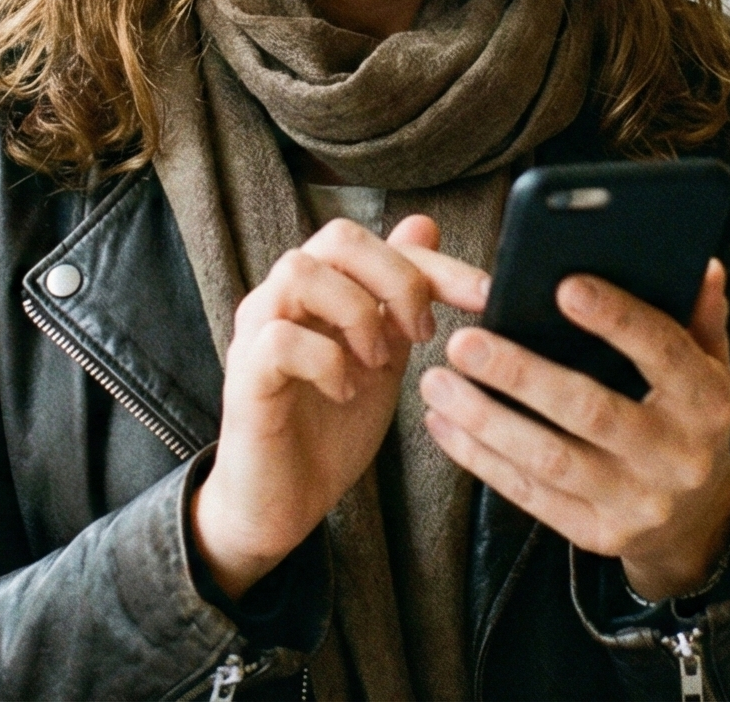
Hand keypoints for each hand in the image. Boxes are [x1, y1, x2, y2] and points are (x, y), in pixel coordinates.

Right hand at [189, 215, 448, 599]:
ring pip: (301, 272)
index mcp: (320, 289)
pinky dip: (326, 361)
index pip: (377, 243)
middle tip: (425, 332)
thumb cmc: (329, 429)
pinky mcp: (245, 375)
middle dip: (397, 278)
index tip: (484, 295)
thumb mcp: (384, 357)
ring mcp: (257, 333)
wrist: (283, 504)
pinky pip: (280, 338)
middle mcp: (283, 298)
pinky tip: (346, 391)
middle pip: (338, 238)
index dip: (435, 262)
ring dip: (357, 314)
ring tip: (379, 362)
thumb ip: (400, 299)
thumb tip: (424, 225)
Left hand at [420, 261, 729, 601]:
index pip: (663, 352)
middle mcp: (677, 455)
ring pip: (550, 459)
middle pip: (591, 411)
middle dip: (521, 376)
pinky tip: (444, 425)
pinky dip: (481, 460)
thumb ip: (700, 317)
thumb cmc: (687, 419)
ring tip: (438, 383)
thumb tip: (702, 265)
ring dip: (485, 421)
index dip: (617, 320)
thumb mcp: (709, 367)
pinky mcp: (599, 534)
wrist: (697, 520)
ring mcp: (638, 501)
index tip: (564, 287)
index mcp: (707, 401)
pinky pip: (531, 495)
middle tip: (464, 342)